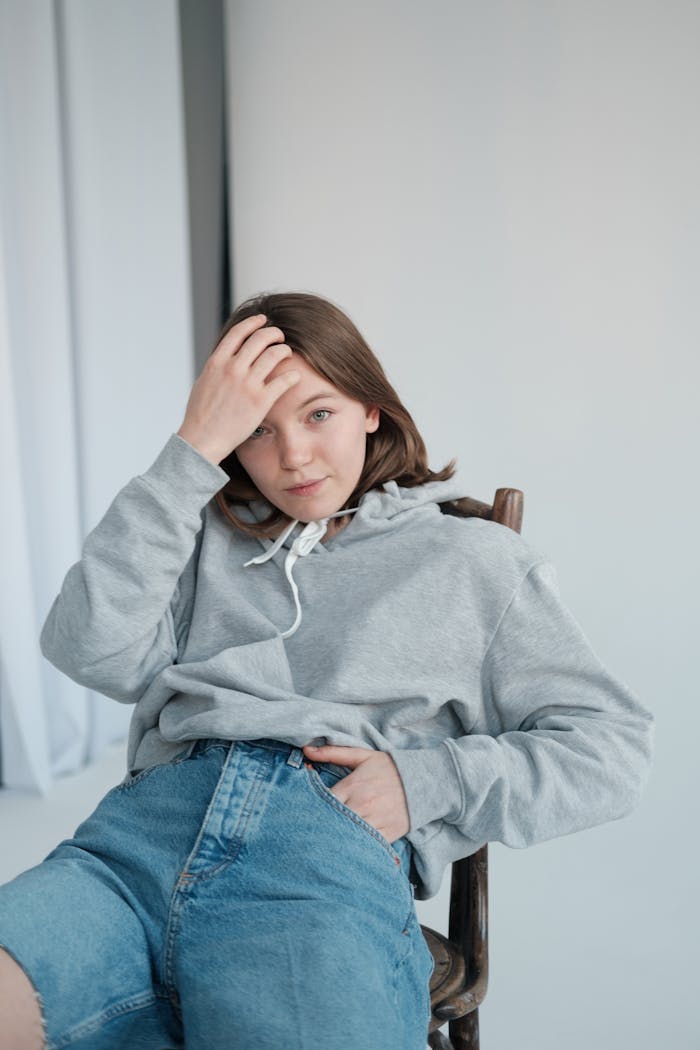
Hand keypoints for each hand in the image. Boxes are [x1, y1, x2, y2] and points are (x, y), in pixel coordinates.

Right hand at [176, 314, 300, 463]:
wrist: (202, 439)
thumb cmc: (201, 415)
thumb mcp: (204, 383)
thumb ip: (217, 368)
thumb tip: (225, 358)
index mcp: (217, 362)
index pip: (239, 332)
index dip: (253, 322)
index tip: (263, 320)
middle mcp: (232, 369)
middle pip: (260, 338)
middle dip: (273, 333)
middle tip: (280, 337)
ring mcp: (247, 384)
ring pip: (274, 354)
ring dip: (284, 350)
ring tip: (287, 353)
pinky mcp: (260, 401)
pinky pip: (283, 380)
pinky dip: (292, 375)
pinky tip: (295, 376)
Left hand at [303, 744, 409, 842]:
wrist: (424, 781)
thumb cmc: (389, 768)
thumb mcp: (362, 756)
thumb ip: (332, 753)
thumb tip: (306, 749)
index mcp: (354, 785)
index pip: (324, 801)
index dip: (312, 807)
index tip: (305, 810)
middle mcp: (363, 804)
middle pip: (332, 820)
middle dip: (322, 824)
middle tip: (308, 830)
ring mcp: (376, 821)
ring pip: (347, 835)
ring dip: (336, 837)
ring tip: (325, 841)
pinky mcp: (388, 834)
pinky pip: (366, 845)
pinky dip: (356, 847)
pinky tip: (347, 846)